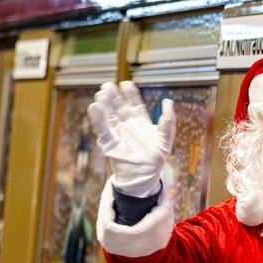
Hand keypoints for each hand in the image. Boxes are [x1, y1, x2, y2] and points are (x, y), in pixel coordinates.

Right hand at [87, 81, 175, 196]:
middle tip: (107, 85)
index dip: (130, 94)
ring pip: (110, 117)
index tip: (125, 83)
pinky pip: (103, 131)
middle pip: (119, 108)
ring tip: (101, 94)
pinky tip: (94, 108)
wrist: (145, 178)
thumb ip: (168, 122)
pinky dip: (98, 120)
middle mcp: (128, 126)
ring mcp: (119, 134)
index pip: (135, 104)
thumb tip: (168, 101)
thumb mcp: (165, 139)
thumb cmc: (156, 159)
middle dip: (113, 97)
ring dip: (105, 105)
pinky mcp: (111, 145)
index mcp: (141, 122)